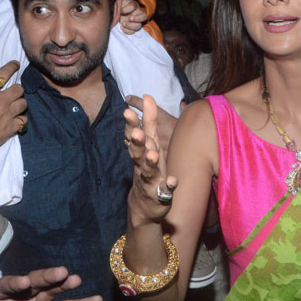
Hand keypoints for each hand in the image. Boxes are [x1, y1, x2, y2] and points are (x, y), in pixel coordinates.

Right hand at [0, 61, 26, 158]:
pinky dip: (21, 120)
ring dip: (20, 104)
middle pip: (19, 89)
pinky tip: (17, 121)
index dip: (12, 66)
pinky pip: (23, 120)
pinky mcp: (11, 127)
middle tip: (13, 93)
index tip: (16, 64)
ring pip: (24, 103)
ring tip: (16, 107)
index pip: (4, 73)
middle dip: (17, 90)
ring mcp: (8, 114)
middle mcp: (1, 100)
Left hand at [0, 266, 101, 300]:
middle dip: (47, 277)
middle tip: (61, 272)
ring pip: (52, 291)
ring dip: (64, 285)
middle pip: (36, 282)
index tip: (24, 282)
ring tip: (76, 279)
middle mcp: (22, 292)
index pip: (7, 285)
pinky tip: (96, 300)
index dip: (15, 283)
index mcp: (1, 291)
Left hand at [119, 0, 147, 33]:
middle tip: (129, 18)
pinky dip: (127, 31)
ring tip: (123, 24)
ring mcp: (135, 22)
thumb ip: (118, 1)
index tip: (120, 10)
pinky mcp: (131, 28)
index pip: (133, 6)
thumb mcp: (118, 1)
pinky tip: (122, 27)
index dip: (127, 9)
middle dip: (137, 19)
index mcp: (134, 5)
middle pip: (143, 17)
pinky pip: (132, 32)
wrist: (116, 12)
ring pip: (139, 26)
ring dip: (131, 26)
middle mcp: (137, 14)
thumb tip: (118, 1)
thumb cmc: (118, 5)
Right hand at [124, 95, 177, 225]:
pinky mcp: (160, 195)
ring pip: (148, 171)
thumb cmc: (147, 167)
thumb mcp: (149, 143)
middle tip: (137, 132)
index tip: (127, 109)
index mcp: (142, 150)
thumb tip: (148, 96)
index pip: (136, 134)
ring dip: (150, 163)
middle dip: (137, 142)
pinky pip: (165, 191)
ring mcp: (150, 180)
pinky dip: (168, 186)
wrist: (144, 204)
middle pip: (138, 151)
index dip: (132, 123)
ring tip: (153, 155)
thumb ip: (149, 121)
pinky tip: (173, 181)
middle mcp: (142, 164)